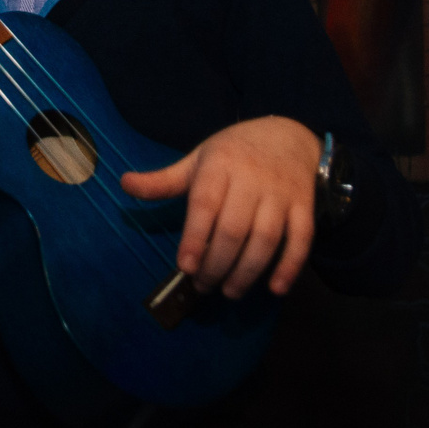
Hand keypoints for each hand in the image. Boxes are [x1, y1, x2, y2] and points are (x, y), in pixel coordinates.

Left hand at [121, 115, 320, 298]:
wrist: (288, 135)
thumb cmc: (234, 153)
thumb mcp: (198, 159)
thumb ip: (164, 180)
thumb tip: (124, 184)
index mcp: (220, 165)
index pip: (205, 204)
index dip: (195, 237)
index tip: (185, 266)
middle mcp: (251, 178)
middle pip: (234, 228)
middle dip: (217, 263)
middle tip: (203, 286)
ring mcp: (280, 193)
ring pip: (266, 237)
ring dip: (248, 271)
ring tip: (231, 292)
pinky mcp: (304, 206)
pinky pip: (302, 238)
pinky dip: (290, 265)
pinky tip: (275, 289)